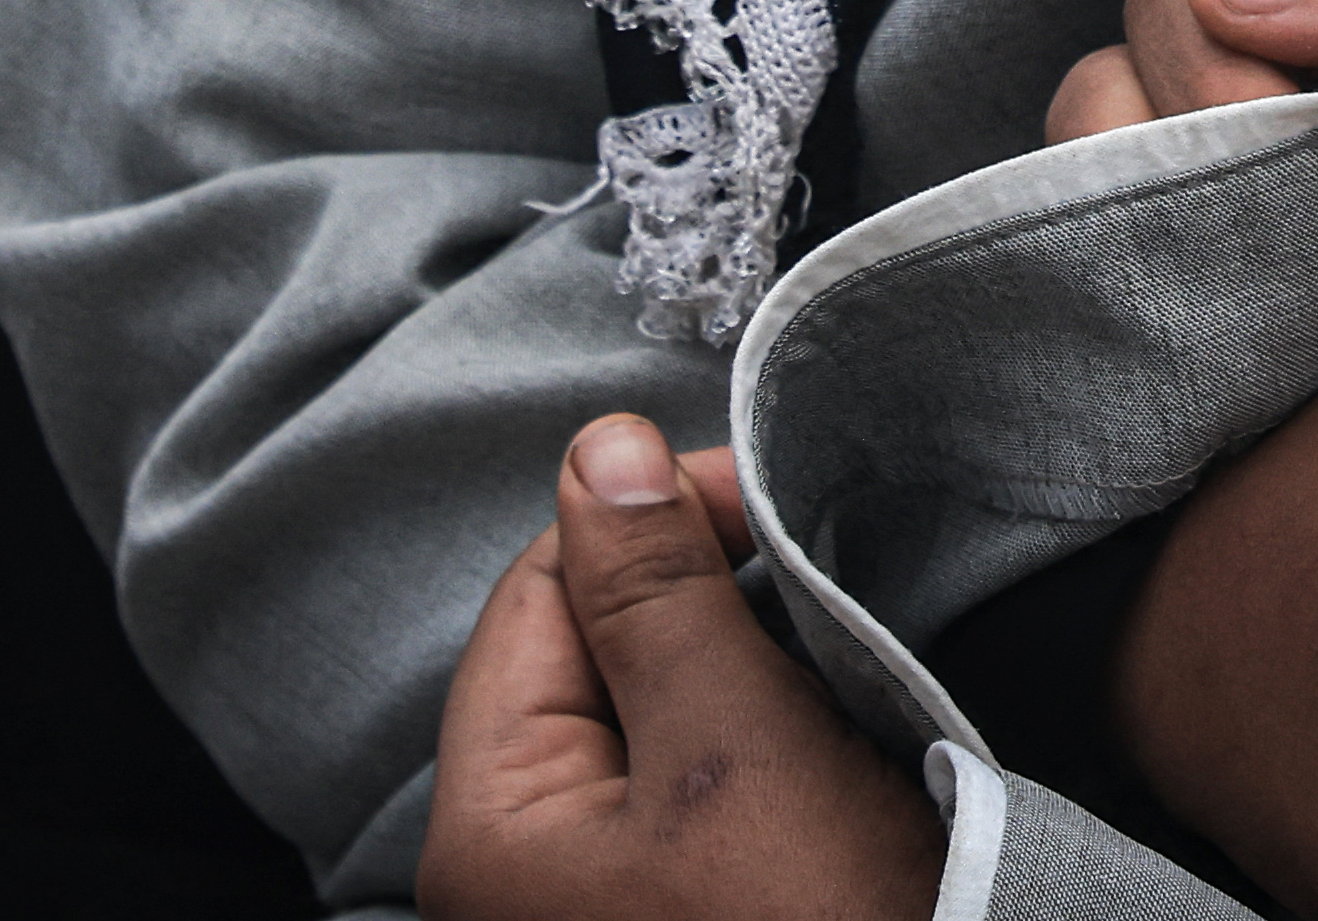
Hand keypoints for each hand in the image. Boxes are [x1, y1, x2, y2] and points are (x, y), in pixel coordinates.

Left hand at [424, 413, 941, 920]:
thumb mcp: (736, 746)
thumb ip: (653, 593)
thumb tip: (595, 445)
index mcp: (489, 827)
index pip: (537, 597)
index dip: (642, 523)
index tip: (759, 500)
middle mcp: (518, 874)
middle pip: (588, 660)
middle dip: (699, 607)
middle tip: (809, 593)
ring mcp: (596, 905)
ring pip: (654, 722)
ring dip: (740, 678)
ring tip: (827, 685)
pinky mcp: (676, 913)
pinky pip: (693, 792)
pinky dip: (758, 747)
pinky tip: (828, 750)